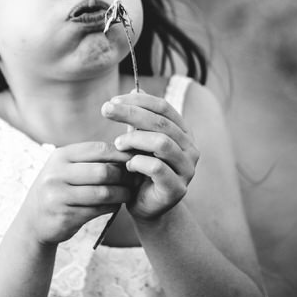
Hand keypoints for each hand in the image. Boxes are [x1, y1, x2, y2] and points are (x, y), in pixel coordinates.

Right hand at [19, 141, 133, 245]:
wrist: (33, 221)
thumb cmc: (58, 189)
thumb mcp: (65, 168)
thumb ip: (90, 159)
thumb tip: (128, 151)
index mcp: (60, 156)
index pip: (98, 149)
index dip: (121, 154)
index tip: (135, 160)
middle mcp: (57, 174)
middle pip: (102, 171)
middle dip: (123, 176)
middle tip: (135, 179)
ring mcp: (59, 196)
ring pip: (103, 193)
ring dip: (121, 194)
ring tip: (129, 193)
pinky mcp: (65, 216)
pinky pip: (98, 210)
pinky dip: (111, 207)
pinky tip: (116, 205)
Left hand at [100, 92, 198, 221]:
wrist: (146, 207)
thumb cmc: (142, 170)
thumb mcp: (139, 141)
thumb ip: (140, 120)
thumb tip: (136, 88)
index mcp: (184, 133)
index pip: (163, 107)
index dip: (139, 100)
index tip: (114, 100)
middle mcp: (191, 149)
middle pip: (161, 123)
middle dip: (131, 113)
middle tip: (106, 110)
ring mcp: (187, 170)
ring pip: (162, 143)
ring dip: (134, 140)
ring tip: (117, 144)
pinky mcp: (177, 189)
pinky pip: (157, 168)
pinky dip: (138, 162)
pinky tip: (128, 165)